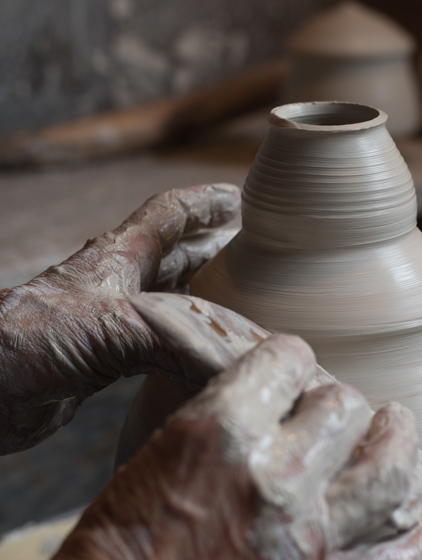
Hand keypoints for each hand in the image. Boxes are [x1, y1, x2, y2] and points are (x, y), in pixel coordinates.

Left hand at [0, 183, 239, 453]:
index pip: (168, 214)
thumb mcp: (108, 328)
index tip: (241, 198)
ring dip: (205, 297)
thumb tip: (233, 361)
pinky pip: (157, 343)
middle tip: (256, 254)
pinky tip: (203, 354)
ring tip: (244, 301)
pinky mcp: (101, 362)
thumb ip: (173, 339)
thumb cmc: (26, 340)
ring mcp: (107, 323)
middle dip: (215, 250)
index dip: (206, 203)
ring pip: (169, 300)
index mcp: (117, 259)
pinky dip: (186, 342)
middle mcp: (115, 285)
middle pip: (175, 255)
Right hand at [43, 334, 421, 559]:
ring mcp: (308, 539)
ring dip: (403, 447)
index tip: (292, 371)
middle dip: (341, 402)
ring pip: (393, 474)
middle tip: (337, 411)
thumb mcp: (158, 453)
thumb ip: (226, 421)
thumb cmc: (114, 548)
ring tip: (400, 432)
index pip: (290, 359)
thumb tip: (275, 402)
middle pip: (347, 408)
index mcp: (223, 429)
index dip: (292, 360)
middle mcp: (277, 477)